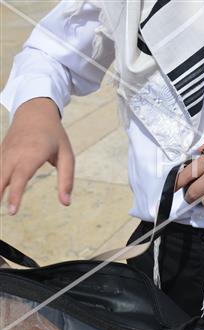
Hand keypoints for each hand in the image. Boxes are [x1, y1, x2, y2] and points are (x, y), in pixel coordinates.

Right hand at [1, 98, 74, 214]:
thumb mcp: (67, 155)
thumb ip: (67, 179)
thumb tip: (66, 203)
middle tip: (1, 214)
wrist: (35, 112)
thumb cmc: (55, 136)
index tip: (12, 211)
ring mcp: (5, 152)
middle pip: (2, 177)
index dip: (15, 194)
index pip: (21, 177)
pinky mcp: (0, 153)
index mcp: (33, 154)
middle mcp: (15, 154)